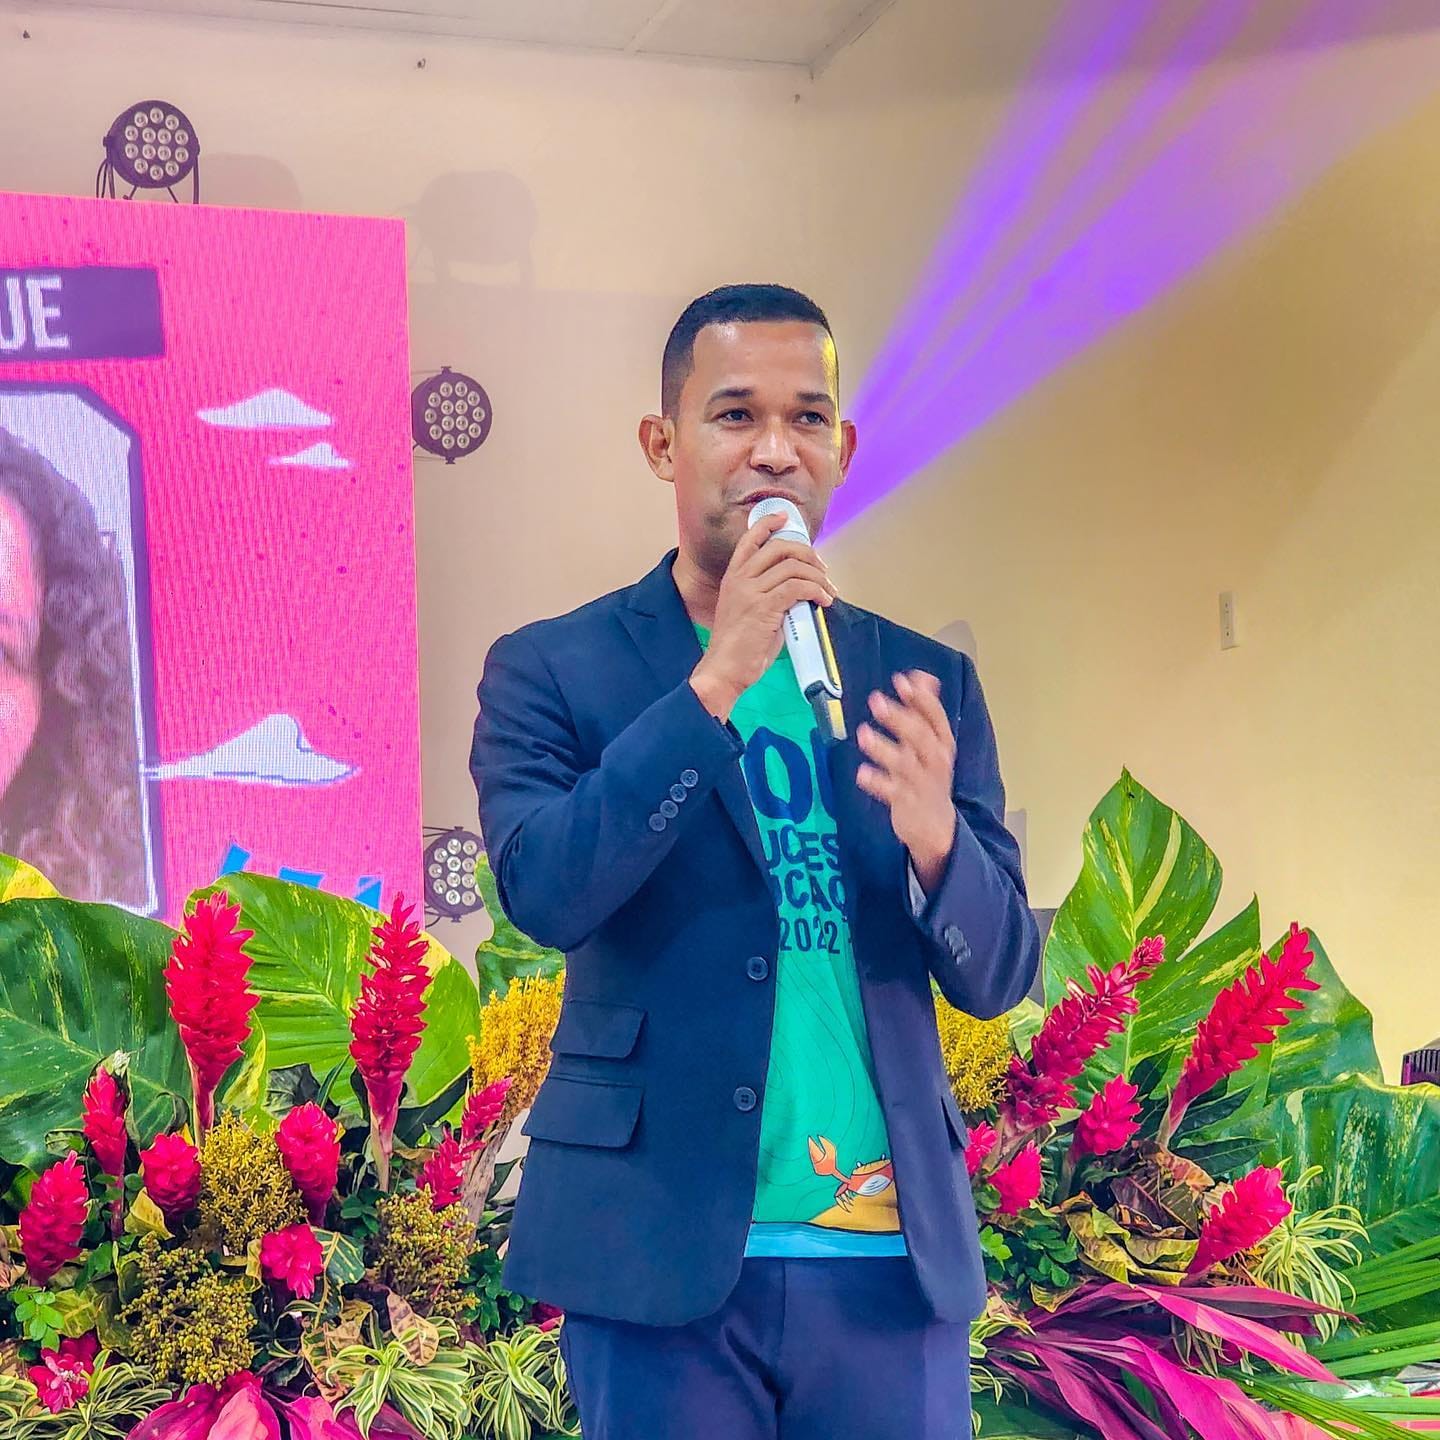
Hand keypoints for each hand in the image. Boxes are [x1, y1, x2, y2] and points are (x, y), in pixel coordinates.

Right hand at [689, 511, 836, 718]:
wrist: (724, 670)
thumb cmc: (739, 647)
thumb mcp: (748, 611)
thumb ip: (768, 594)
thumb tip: (798, 589)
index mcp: (733, 577)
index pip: (750, 539)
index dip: (769, 523)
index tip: (785, 518)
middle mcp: (740, 579)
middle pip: (780, 547)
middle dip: (808, 554)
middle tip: (822, 570)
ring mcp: (751, 592)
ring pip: (794, 567)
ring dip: (818, 577)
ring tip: (828, 591)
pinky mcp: (764, 608)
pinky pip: (798, 588)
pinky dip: (817, 591)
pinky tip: (823, 601)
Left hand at [856, 670, 955, 889]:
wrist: (936, 826)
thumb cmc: (930, 776)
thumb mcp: (934, 742)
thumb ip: (925, 709)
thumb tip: (922, 676)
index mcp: (941, 742)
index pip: (935, 717)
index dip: (920, 699)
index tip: (902, 681)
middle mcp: (934, 759)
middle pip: (919, 736)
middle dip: (898, 717)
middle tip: (875, 701)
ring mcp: (921, 782)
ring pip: (904, 763)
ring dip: (883, 748)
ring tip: (863, 734)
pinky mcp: (906, 802)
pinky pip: (891, 791)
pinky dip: (877, 783)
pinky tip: (861, 774)